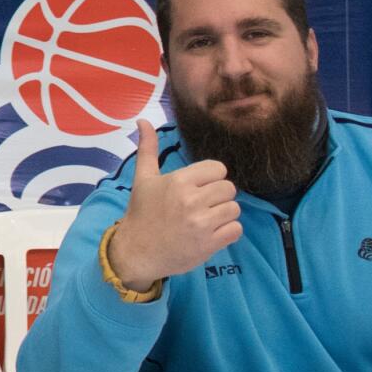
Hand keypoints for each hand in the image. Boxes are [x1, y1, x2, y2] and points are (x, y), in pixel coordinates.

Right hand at [107, 121, 242, 290]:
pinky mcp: (210, 243)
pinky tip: (210, 234)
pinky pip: (236, 230)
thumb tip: (142, 120)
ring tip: (205, 220)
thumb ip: (148, 149)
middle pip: (229, 188)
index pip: (218, 169)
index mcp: (179, 181)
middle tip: (200, 206)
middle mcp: (192, 200)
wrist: (136, 252)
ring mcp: (202, 223)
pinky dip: (227, 232)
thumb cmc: (141, 213)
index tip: (197, 188)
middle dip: (217, 197)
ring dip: (223, 215)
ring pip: (235, 209)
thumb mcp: (142, 179)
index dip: (211, 178)